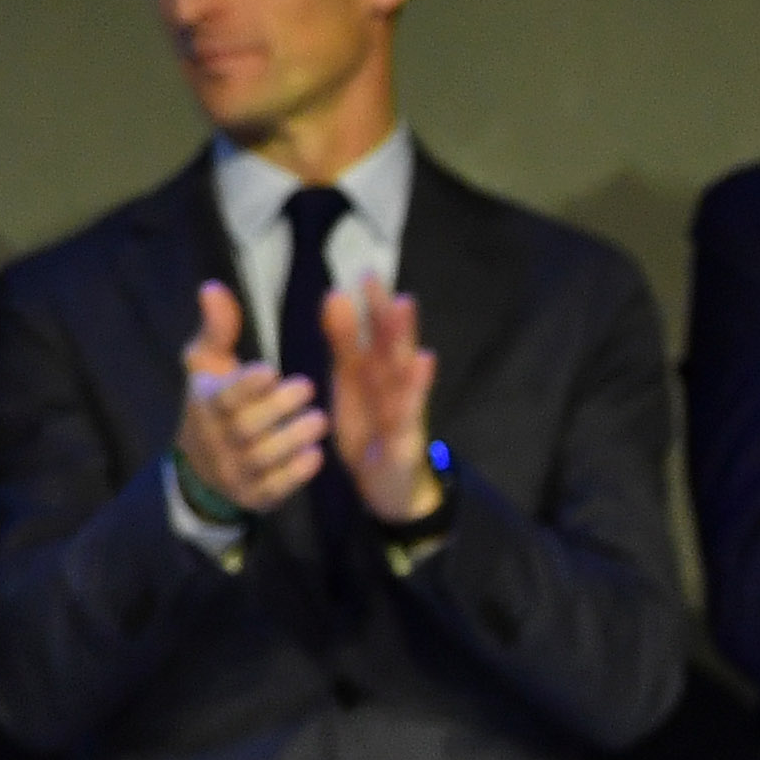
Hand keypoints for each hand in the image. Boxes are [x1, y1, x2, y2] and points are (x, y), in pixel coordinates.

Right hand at [173, 280, 327, 521]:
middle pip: (245, 427)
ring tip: (320, 420)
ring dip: (292, 438)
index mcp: (204, 404)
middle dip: (278, 408)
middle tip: (309, 387)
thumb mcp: (207, 364)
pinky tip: (316, 456)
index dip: (246, 385)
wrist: (202, 468)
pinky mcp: (253, 496)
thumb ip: (217, 328)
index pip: (223, 396)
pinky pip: (274, 488)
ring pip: (263, 458)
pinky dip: (295, 474)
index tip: (272, 369)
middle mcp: (215, 440)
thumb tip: (213, 287)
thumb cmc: (213, 403)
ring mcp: (233, 472)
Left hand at [320, 281, 443, 521]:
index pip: (376, 334)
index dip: (372, 306)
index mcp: (376, 373)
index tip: (365, 272)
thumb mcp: (351, 384)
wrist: (387, 487)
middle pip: (393, 348)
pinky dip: (414, 389)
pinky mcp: (404, 441)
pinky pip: (407, 414)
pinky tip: (423, 362)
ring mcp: (403, 413)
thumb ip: (345, 344)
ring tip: (404, 307)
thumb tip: (335, 296)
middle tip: (382, 283)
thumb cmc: (369, 427)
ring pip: (403, 374)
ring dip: (404, 341)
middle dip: (389, 316)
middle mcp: (395, 387)